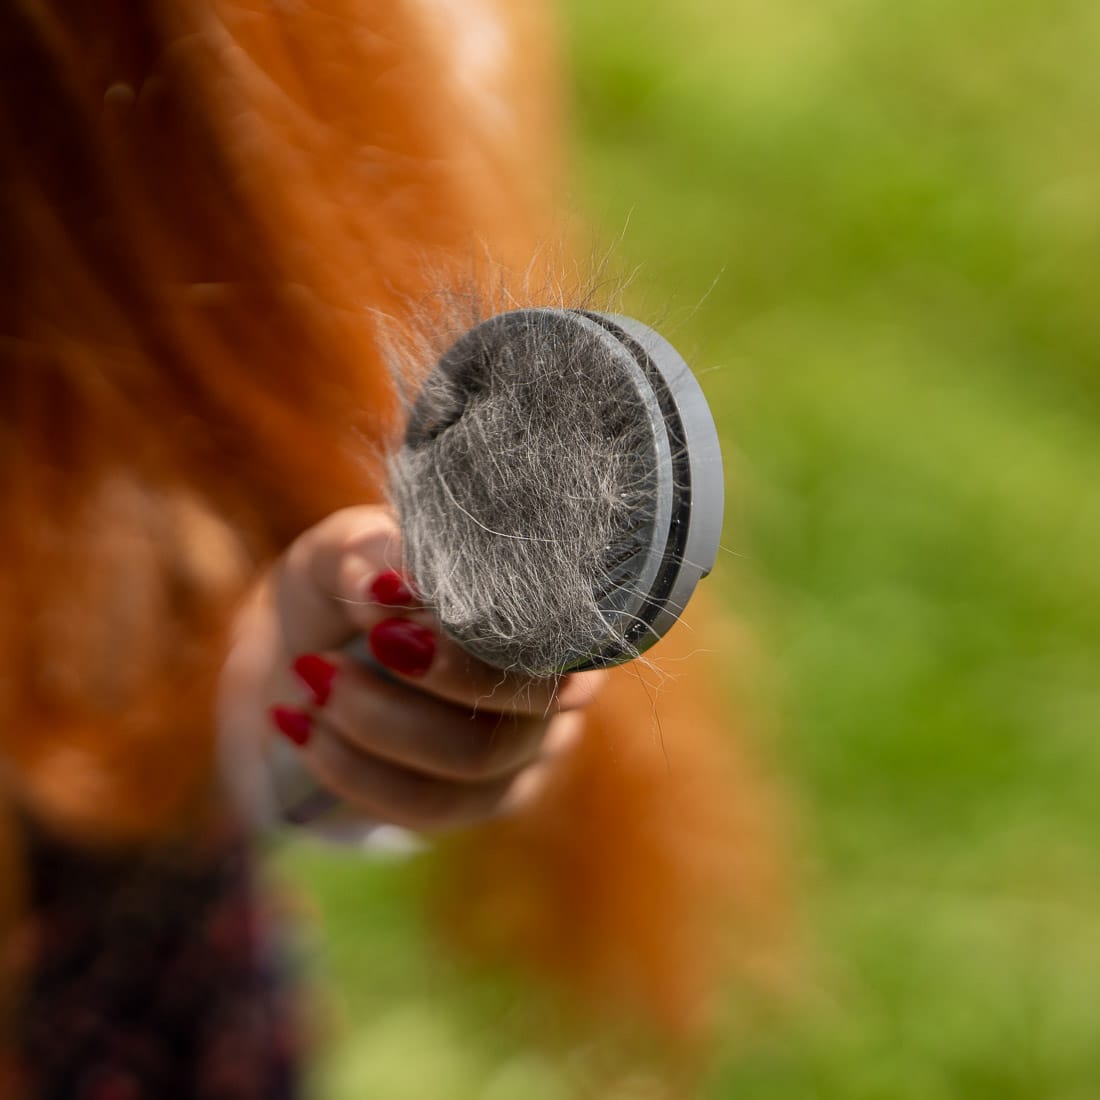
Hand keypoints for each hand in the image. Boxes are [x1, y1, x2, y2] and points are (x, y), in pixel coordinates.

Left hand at [218, 507, 602, 832]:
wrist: (309, 645)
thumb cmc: (351, 580)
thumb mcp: (348, 547)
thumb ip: (368, 552)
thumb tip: (384, 588)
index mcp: (550, 605)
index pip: (552, 625)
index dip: (479, 622)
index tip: (384, 601)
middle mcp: (561, 680)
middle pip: (528, 700)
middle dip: (430, 677)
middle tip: (332, 657)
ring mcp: (529, 748)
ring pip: (478, 758)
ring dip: (379, 725)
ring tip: (308, 682)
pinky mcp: (482, 799)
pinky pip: (433, 805)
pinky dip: (356, 769)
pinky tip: (299, 727)